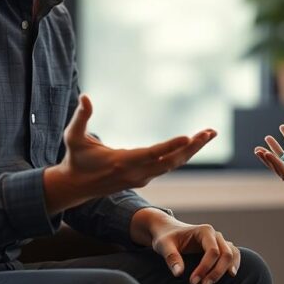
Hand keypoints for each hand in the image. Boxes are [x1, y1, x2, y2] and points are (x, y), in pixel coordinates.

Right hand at [45, 95, 215, 211]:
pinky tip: (194, 143)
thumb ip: (80, 117)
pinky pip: (167, 166)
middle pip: (170, 162)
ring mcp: (141, 178)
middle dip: (192, 147)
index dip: (170, 146)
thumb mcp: (73, 137)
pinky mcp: (144, 178)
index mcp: (122, 162)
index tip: (187, 137)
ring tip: (209, 133)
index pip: (151, 154)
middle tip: (211, 132)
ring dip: (192, 150)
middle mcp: (136, 173)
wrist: (75, 187)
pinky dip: (182, 154)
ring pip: (172, 165)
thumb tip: (85, 96)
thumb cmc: (75, 159)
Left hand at [143, 212, 240, 283]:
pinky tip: (229, 275)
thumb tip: (179, 273)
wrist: (168, 230)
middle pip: (226, 254)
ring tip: (216, 282)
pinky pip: (233, 255)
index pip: (212, 251)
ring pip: (232, 254)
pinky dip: (233, 265)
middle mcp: (215, 235)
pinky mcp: (220, 248)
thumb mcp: (164, 245)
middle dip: (216, 272)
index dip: (205, 268)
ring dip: (226, 270)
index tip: (193, 282)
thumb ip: (171, 257)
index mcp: (204, 231)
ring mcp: (219, 241)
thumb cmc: (166, 237)